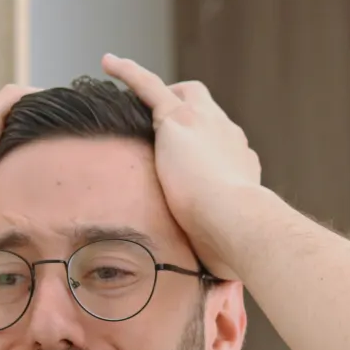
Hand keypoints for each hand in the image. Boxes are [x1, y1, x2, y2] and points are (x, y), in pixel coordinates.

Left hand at [100, 54, 261, 279]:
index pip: (223, 150)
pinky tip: (107, 64)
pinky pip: (149, 86)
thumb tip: (216, 285)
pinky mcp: (178, 119)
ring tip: (132, 91)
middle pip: (208, 115)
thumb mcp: (226, 249)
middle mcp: (229, 138)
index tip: (192, 165)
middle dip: (189, 116)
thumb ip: (218, 256)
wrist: (240, 223)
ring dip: (160, 92)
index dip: (206, 154)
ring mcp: (206, 125)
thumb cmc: (237, 246)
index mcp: (241, 167)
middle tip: (165, 126)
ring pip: (182, 95)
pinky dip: (128, 73)